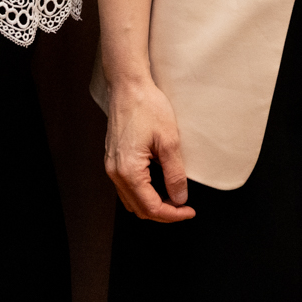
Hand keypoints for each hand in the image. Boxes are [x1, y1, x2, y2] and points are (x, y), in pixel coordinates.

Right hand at [104, 77, 195, 223]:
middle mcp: (115, 172)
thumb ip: (175, 174)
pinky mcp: (113, 159)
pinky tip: (158, 186)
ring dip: (152, 205)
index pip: (151, 207)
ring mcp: (111, 166)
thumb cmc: (147, 107)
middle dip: (164, 213)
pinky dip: (143, 193)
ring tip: (174, 198)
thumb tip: (180, 198)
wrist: (128, 86)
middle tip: (185, 207)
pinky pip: (126, 187)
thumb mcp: (169, 141)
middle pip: (140, 209)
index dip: (173, 214)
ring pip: (131, 201)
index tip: (189, 211)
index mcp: (128, 170)